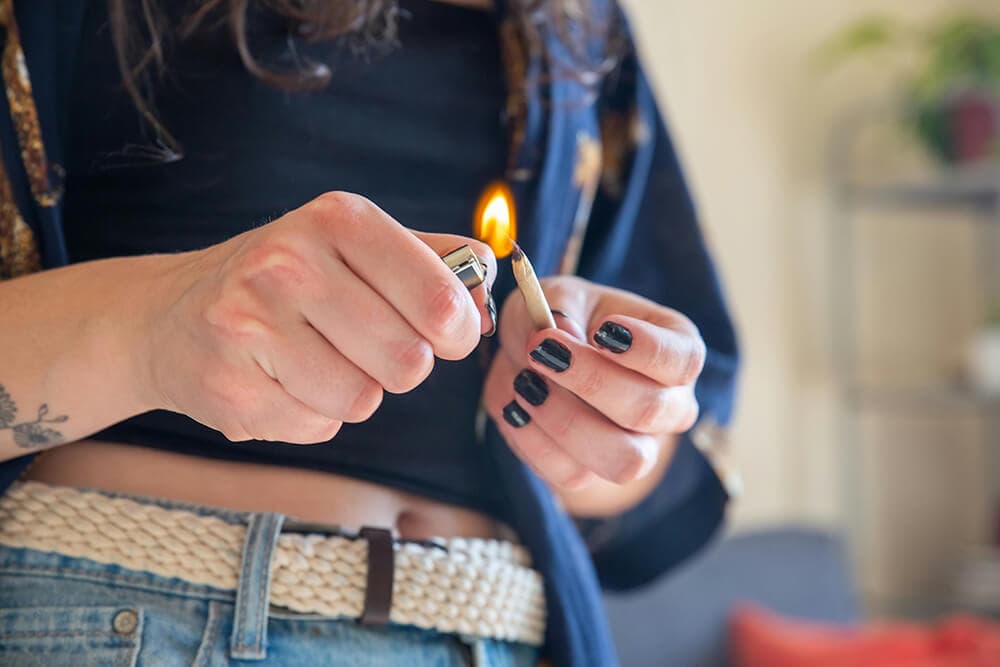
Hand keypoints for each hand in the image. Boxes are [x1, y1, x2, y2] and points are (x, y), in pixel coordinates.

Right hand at [141, 192, 496, 442]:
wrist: (171, 316)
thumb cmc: (286, 282)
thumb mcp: (356, 245)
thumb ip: (433, 258)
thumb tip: (491, 275)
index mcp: (338, 220)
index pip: (442, 300)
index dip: (458, 333)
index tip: (445, 335)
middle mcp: (289, 263)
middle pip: (409, 362)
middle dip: (400, 366)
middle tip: (365, 346)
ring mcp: (250, 326)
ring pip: (363, 400)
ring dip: (354, 392)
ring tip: (314, 360)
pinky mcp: (229, 387)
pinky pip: (317, 426)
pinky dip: (311, 414)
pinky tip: (279, 381)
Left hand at [483, 276, 704, 488]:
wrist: (535, 360)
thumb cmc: (562, 320)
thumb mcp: (558, 295)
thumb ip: (560, 306)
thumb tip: (563, 336)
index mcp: (676, 350)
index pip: (683, 360)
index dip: (647, 349)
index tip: (604, 330)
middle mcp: (670, 405)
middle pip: (648, 410)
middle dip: (589, 381)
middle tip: (541, 350)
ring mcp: (639, 446)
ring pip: (622, 458)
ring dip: (564, 421)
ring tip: (525, 384)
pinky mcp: (596, 473)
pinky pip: (574, 474)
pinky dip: (534, 441)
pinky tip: (515, 407)